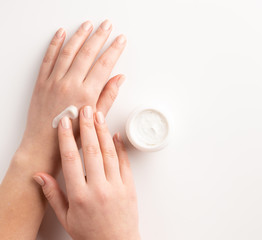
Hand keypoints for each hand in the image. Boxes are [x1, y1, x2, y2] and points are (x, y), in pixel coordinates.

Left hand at [18, 20, 125, 170]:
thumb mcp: (96, 118)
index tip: (120, 40)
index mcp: (86, 94)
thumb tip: (119, 78)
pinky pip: (48, 58)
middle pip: (87, 53)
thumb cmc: (71, 136)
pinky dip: (54, 44)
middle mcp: (69, 84)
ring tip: (88, 25)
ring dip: (79, 35)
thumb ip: (108, 96)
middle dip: (99, 36)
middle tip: (107, 26)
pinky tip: (61, 34)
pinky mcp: (41, 82)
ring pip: (68, 51)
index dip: (114, 50)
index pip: (104, 65)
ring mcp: (54, 81)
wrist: (43, 145)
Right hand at [33, 106, 139, 239]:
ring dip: (103, 132)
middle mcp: (99, 188)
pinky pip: (125, 162)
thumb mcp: (66, 217)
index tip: (65, 123)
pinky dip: (120, 147)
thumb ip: (53, 195)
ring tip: (98, 116)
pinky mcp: (130, 186)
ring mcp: (117, 186)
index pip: (71, 160)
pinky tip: (115, 135)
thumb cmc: (90, 232)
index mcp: (80, 196)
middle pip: (91, 151)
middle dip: (87, 127)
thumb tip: (40, 175)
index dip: (67, 139)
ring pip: (109, 153)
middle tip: (84, 109)